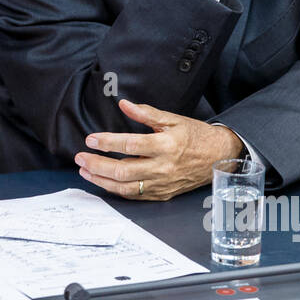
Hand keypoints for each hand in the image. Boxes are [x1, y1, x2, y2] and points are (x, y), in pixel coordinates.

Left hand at [75, 99, 245, 200]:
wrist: (219, 156)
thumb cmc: (195, 135)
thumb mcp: (173, 119)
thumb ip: (146, 113)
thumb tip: (124, 104)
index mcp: (166, 145)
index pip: (130, 145)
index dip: (108, 143)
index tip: (91, 139)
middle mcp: (163, 167)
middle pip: (123, 170)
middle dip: (97, 165)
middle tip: (80, 157)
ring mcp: (162, 183)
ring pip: (125, 187)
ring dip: (101, 180)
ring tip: (85, 171)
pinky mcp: (162, 194)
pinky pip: (135, 195)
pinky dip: (116, 190)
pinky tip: (103, 182)